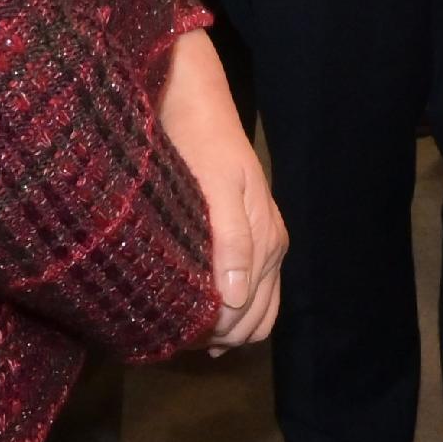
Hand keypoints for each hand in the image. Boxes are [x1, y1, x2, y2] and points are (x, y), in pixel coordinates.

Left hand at [156, 29, 283, 350]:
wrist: (194, 102)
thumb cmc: (199, 145)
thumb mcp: (216, 189)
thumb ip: (230, 242)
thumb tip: (235, 301)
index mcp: (266, 240)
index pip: (251, 314)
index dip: (217, 334)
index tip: (177, 339)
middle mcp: (269, 248)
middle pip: (255, 319)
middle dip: (220, 336)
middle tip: (173, 338)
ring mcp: (260, 243)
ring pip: (253, 310)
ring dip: (223, 328)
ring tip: (180, 330)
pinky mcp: (244, 236)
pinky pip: (248, 290)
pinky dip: (226, 312)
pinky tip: (196, 314)